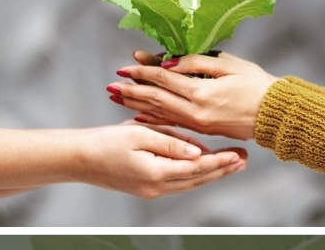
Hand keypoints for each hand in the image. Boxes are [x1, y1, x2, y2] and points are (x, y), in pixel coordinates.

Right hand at [68, 122, 246, 198]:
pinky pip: (178, 181)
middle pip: (198, 179)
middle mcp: (157, 187)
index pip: (197, 168)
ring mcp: (152, 190)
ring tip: (232, 163)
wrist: (79, 158)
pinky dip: (195, 173)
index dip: (219, 161)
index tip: (238, 154)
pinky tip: (205, 165)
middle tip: (244, 159)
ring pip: (190, 182)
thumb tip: (197, 151)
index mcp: (156, 173)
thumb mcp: (139, 134)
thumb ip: (170, 142)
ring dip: (212, 173)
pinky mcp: (147, 187)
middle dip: (222, 169)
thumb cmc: (105, 142)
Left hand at [107, 51, 279, 140]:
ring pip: (160, 113)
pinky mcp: (203, 130)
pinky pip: (172, 124)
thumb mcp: (229, 64)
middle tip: (111, 85)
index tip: (124, 65)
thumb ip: (197, 62)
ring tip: (118, 99)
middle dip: (131, 91)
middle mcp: (195, 111)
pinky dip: (153, 119)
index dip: (142, 71)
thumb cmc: (257, 85)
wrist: (275, 115)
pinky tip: (139, 117)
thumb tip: (168, 63)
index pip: (162, 79)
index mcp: (201, 92)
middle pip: (155, 99)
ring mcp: (198, 124)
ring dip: (137, 105)